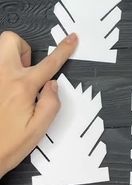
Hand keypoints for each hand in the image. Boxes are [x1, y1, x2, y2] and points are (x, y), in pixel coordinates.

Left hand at [0, 31, 77, 176]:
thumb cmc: (7, 145)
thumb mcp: (39, 129)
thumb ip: (51, 103)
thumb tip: (53, 85)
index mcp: (22, 87)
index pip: (49, 63)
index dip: (64, 49)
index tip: (71, 39)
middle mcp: (2, 77)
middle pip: (11, 40)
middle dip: (24, 48)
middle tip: (27, 69)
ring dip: (10, 59)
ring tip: (14, 82)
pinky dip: (3, 74)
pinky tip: (5, 93)